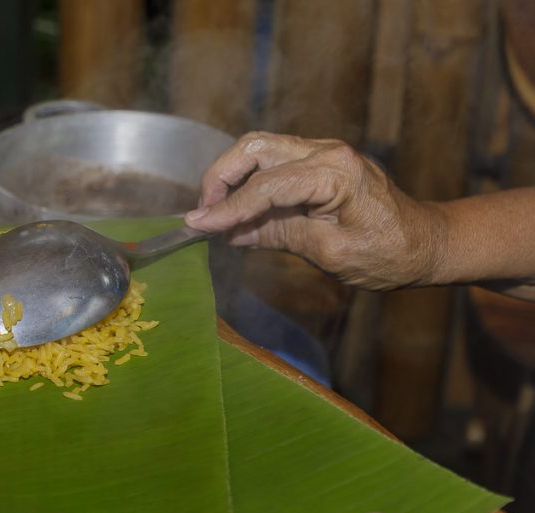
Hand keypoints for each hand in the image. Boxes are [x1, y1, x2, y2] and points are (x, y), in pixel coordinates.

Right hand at [184, 132, 447, 289]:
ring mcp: (321, 152)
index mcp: (335, 172)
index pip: (266, 185)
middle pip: (254, 148)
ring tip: (213, 211)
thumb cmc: (389, 253)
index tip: (197, 225)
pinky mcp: (316, 162)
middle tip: (201, 213)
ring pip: (258, 148)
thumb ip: (278, 236)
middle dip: (220, 177)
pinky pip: (271, 162)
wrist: (426, 243)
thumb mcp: (330, 254)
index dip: (227, 207)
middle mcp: (326, 150)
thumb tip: (230, 234)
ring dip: (229, 175)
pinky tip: (236, 211)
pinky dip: (246, 181)